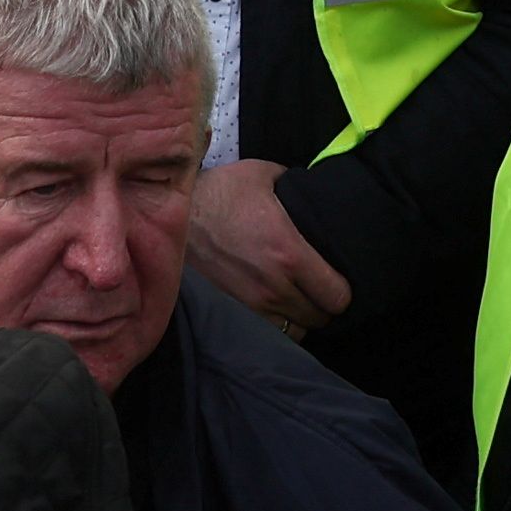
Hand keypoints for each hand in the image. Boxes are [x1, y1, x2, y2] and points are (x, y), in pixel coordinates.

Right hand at [186, 159, 352, 332]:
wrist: (167, 218)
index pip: (337, 296)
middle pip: (319, 318)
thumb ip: (296, 184)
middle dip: (324, 305)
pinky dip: (275, 325)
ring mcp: (250, 307)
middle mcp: (272, 288)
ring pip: (294, 332)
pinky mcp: (229, 316)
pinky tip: (273, 308)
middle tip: (319, 289)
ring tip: (297, 299)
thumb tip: (314, 189)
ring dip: (300, 318)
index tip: (339, 280)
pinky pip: (266, 335)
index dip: (343, 291)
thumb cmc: (217, 194)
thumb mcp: (262, 175)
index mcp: (288, 254)